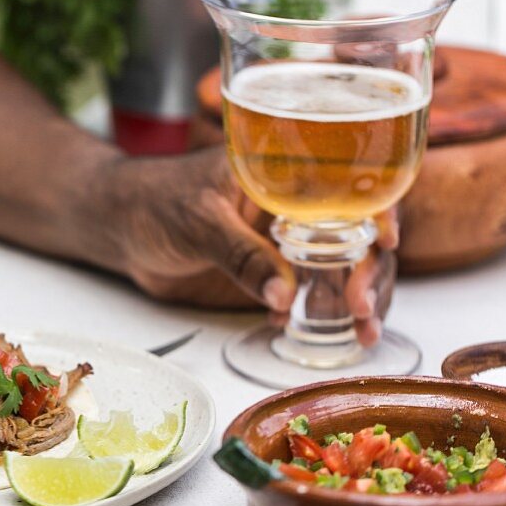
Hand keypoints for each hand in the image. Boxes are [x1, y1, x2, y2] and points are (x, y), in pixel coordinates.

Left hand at [99, 147, 396, 346]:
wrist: (119, 224)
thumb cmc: (153, 201)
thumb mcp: (199, 222)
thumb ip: (239, 255)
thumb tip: (283, 295)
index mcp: (287, 172)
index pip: (350, 184)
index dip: (379, 210)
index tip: (386, 243)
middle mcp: (297, 206)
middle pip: (358, 234)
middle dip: (372, 271)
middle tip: (361, 307)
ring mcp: (286, 241)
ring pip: (343, 267)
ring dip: (359, 299)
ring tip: (363, 333)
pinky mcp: (271, 271)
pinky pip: (310, 291)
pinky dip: (322, 313)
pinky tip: (323, 332)